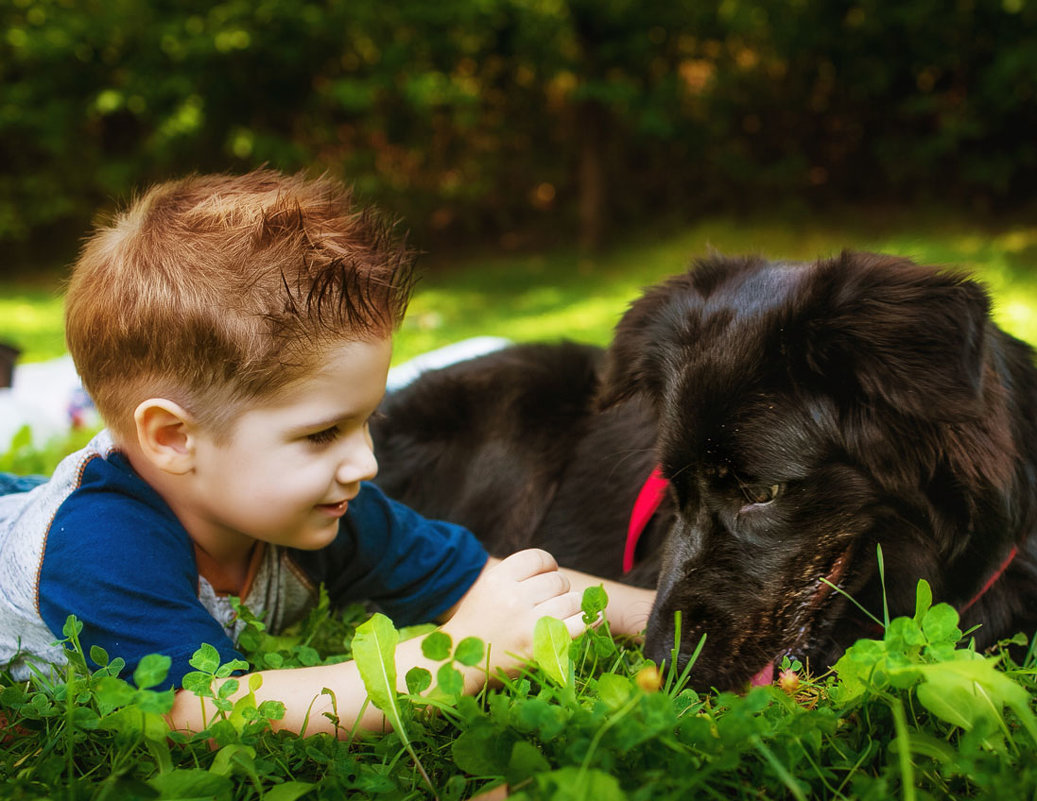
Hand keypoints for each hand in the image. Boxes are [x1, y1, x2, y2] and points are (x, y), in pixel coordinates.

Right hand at [441, 549, 583, 675]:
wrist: (460, 663)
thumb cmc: (478, 624)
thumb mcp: (487, 589)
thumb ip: (515, 576)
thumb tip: (554, 569)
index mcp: (498, 580)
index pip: (538, 558)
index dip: (549, 565)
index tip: (549, 575)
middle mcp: (513, 598)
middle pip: (557, 580)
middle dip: (560, 589)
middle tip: (552, 602)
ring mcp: (528, 624)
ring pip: (572, 600)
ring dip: (573, 606)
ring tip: (564, 614)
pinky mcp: (541, 648)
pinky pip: (580, 625)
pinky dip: (590, 620)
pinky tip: (592, 618)